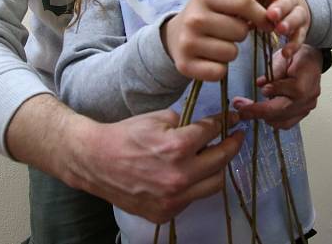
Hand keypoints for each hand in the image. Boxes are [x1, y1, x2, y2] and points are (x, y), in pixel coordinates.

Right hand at [68, 109, 244, 223]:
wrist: (95, 161)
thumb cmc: (125, 136)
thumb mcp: (159, 118)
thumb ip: (187, 123)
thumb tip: (209, 126)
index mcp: (177, 147)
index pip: (213, 131)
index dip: (226, 122)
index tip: (234, 119)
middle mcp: (179, 176)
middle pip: (222, 159)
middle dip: (232, 144)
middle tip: (236, 136)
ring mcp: (173, 199)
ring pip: (214, 184)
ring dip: (218, 168)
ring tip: (216, 156)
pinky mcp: (165, 213)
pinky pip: (193, 198)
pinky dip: (196, 185)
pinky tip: (191, 174)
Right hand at [162, 0, 271, 80]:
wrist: (173, 36)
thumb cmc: (208, 15)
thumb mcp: (223, 1)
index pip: (243, 2)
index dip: (260, 14)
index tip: (266, 22)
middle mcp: (193, 18)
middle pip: (240, 31)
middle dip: (241, 34)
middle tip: (227, 32)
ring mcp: (188, 42)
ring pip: (231, 53)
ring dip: (230, 52)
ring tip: (217, 44)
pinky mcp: (185, 65)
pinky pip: (220, 72)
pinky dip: (220, 69)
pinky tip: (210, 59)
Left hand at [232, 45, 321, 128]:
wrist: (312, 61)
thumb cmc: (299, 57)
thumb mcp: (284, 57)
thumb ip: (273, 72)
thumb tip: (261, 84)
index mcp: (304, 83)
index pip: (282, 92)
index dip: (266, 94)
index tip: (251, 96)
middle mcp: (307, 99)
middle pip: (280, 111)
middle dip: (257, 111)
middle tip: (240, 110)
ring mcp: (306, 107)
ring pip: (282, 121)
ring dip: (263, 117)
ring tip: (248, 111)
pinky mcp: (303, 112)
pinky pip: (286, 123)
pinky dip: (273, 120)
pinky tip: (261, 114)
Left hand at [251, 0, 310, 58]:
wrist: (296, 5)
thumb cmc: (272, 1)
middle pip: (287, 2)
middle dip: (279, 8)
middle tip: (271, 15)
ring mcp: (299, 14)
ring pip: (296, 17)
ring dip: (289, 23)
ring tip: (280, 30)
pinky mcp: (303, 29)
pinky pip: (300, 37)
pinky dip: (294, 45)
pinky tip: (286, 53)